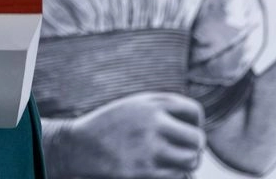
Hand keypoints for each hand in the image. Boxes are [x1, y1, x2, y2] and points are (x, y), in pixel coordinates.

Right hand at [46, 93, 205, 178]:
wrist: (78, 146)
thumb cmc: (111, 125)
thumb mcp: (135, 105)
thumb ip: (163, 108)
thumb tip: (197, 126)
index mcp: (152, 104)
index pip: (194, 111)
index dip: (194, 123)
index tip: (184, 131)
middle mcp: (153, 124)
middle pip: (198, 139)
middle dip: (195, 147)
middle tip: (185, 151)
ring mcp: (149, 150)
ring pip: (190, 161)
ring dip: (186, 163)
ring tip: (173, 161)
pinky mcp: (143, 173)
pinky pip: (176, 177)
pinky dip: (174, 175)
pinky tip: (160, 170)